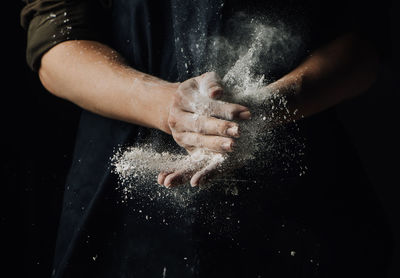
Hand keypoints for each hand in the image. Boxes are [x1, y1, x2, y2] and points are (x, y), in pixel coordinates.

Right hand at [158, 72, 250, 186]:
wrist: (180, 105)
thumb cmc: (201, 91)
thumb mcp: (205, 81)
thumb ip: (212, 84)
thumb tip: (217, 92)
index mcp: (183, 98)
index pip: (206, 105)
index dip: (226, 109)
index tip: (246, 113)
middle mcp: (177, 118)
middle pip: (200, 124)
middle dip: (220, 128)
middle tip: (239, 132)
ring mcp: (179, 135)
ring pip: (198, 141)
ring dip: (214, 145)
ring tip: (232, 147)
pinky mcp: (186, 148)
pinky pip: (193, 158)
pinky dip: (199, 166)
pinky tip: (208, 171)